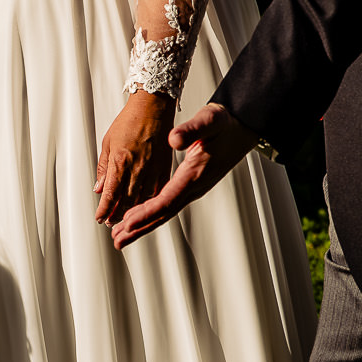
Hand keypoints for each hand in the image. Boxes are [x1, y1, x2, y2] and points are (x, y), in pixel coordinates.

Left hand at [93, 90, 176, 226]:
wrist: (154, 106)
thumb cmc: (130, 120)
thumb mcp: (108, 142)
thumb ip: (104, 168)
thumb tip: (99, 188)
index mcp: (121, 161)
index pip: (111, 193)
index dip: (104, 209)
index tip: (100, 218)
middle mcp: (138, 168)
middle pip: (126, 201)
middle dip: (116, 215)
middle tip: (110, 224)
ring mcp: (153, 168)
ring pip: (142, 199)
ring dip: (132, 211)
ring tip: (124, 219)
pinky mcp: (165, 167)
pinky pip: (157, 190)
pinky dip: (149, 201)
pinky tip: (144, 206)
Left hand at [110, 103, 261, 247]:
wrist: (243, 126)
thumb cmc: (226, 123)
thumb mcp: (210, 120)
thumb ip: (192, 130)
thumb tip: (174, 139)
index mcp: (195, 173)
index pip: (167, 200)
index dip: (146, 213)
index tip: (127, 223)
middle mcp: (195, 186)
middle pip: (163, 213)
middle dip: (140, 228)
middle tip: (118, 240)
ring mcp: (194, 188)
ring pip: (165, 211)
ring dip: (144, 225)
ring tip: (122, 236)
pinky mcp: (192, 185)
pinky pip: (169, 204)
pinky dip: (152, 213)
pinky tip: (139, 217)